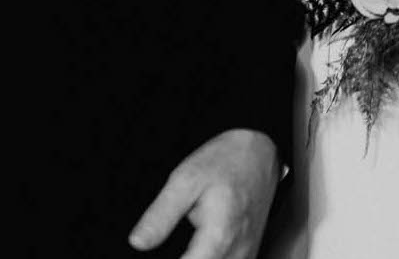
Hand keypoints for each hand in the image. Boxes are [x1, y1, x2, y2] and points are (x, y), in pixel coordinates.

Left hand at [128, 128, 277, 258]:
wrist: (259, 151)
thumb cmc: (226, 162)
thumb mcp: (185, 180)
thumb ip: (161, 216)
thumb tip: (139, 242)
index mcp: (219, 237)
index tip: (155, 249)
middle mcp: (237, 252)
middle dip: (184, 258)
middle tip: (169, 240)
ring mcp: (246, 254)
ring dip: (197, 258)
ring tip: (187, 245)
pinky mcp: (248, 252)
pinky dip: (208, 258)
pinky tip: (199, 250)